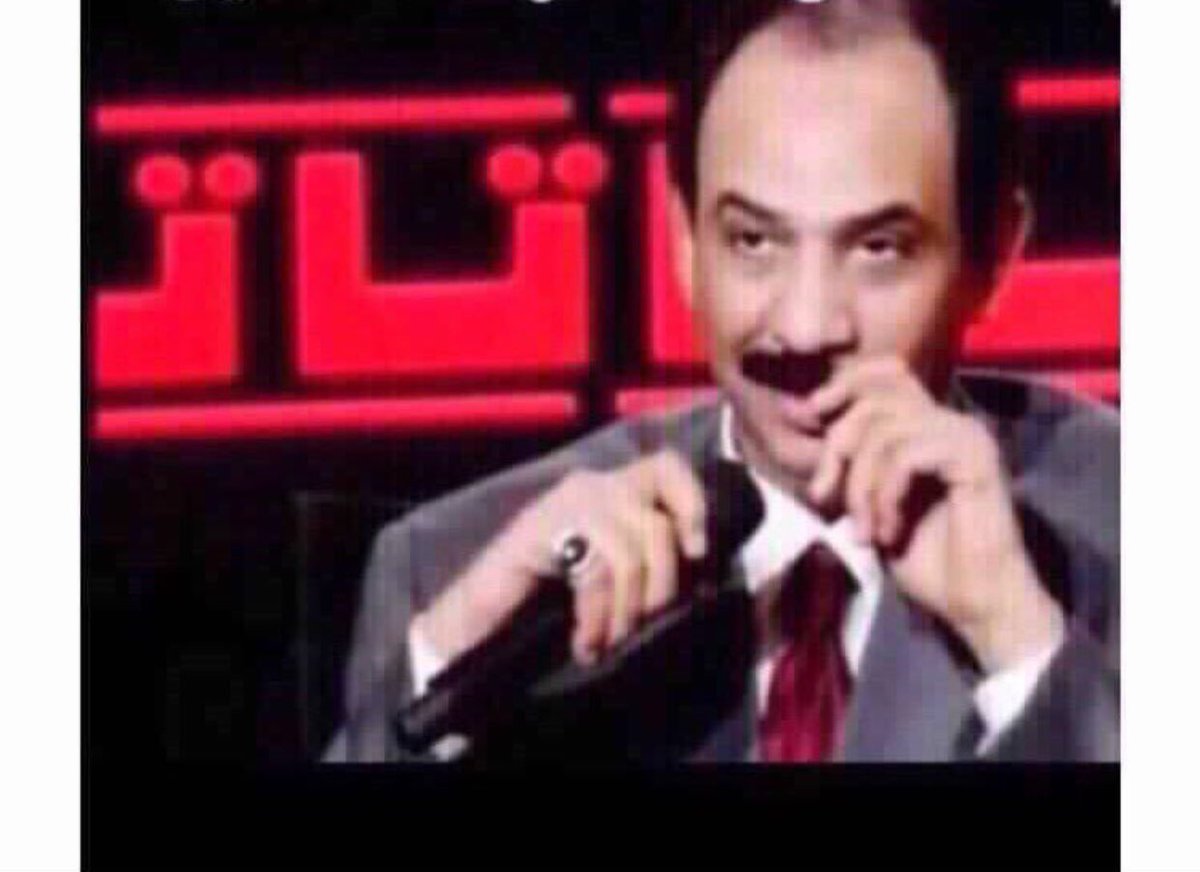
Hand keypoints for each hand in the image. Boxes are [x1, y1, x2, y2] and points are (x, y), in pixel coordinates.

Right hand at [415, 450, 708, 666]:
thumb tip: (696, 567)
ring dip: (624, 610)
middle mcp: (592, 485)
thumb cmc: (546, 598)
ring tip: (607, 641)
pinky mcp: (540, 530)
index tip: (695, 554)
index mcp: (613, 488)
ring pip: (629, 552)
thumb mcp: (610, 571)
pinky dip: (596, 614)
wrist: (478, 617)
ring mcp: (564, 504)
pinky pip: (593, 570)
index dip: (691, 503)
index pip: (668, 467)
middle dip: (659, 588)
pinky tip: (585, 640)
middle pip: (658, 525)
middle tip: (638, 627)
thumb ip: (645, 556)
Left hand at [806, 358, 1063, 672]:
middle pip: (874, 400)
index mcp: (929, 425)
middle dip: (837, 449)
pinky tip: (889, 532)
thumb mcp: (872, 503)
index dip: (843, 384)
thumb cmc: (925, 559)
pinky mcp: (975, 458)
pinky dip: (885, 496)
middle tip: (823, 497)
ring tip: (866, 531)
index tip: (809, 415)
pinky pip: (906, 456)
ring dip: (860, 487)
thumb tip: (802, 414)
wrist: (975, 603)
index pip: (886, 372)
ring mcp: (966, 436)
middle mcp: (950, 420)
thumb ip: (850, 461)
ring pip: (885, 432)